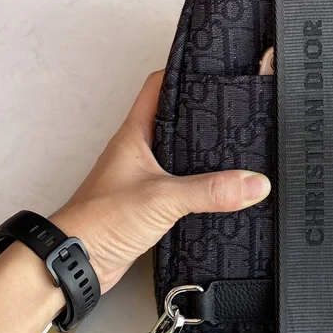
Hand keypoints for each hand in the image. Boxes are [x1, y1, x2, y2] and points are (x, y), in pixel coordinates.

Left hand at [51, 71, 270, 292]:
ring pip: (179, 151)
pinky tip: (220, 186)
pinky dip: (200, 181)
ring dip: (203, 148)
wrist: (77, 264)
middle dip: (203, 110)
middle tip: (235, 104)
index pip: (159, 86)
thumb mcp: (162, 198)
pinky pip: (180, 182)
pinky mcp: (149, 202)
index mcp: (136, 133)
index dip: (183, 72)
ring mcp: (143, 175)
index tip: (213, 69)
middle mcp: (140, 149)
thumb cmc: (101, 220)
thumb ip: (210, 190)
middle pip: (174, 117)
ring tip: (236, 142)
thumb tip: (255, 183)